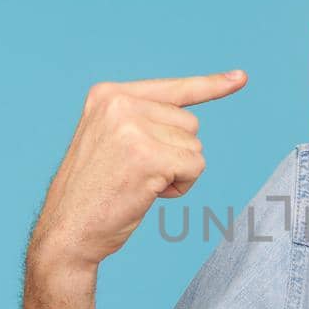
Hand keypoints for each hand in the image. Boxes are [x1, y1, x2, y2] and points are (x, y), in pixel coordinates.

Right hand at [28, 69, 247, 271]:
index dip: (210, 85)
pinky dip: (181, 186)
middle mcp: (119, 104)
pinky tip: (149, 194)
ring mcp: (133, 128)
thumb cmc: (92, 192)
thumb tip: (189, 121)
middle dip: (174, 153)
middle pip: (189, 123)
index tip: (241, 78)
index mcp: (108, 94)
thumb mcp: (109, 140)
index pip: (172, 88)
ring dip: (177, 172)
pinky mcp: (148, 156)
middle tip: (136, 174)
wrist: (66, 231)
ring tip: (138, 184)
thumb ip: (142, 121)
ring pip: (194, 147)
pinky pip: (195, 167)